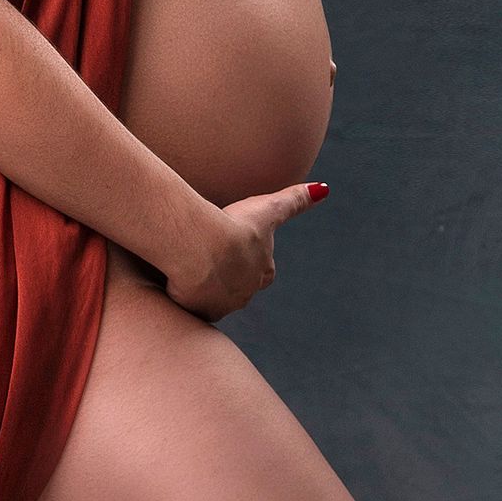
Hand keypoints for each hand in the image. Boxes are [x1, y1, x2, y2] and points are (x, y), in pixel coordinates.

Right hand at [163, 182, 327, 321]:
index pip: (261, 270)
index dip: (248, 259)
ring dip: (206, 287)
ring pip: (215, 297)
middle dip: (226, 275)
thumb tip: (324, 189)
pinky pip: (193, 306)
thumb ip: (296, 200)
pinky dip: (187, 297)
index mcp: (264, 271)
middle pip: (237, 286)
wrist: (203, 248)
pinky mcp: (200, 311)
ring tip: (189, 270)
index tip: (235, 249)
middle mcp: (247, 293)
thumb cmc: (235, 225)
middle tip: (209, 258)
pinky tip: (177, 282)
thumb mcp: (270, 208)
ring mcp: (224, 304)